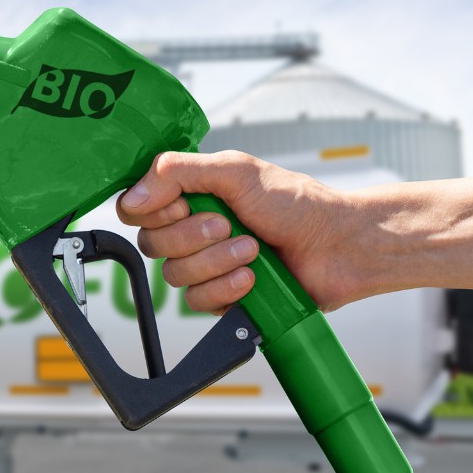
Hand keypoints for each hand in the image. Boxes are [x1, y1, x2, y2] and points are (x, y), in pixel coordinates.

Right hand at [116, 151, 358, 313]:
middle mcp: (192, 230)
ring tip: (252, 250)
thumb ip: (177, 172)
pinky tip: (253, 278)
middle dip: (193, 237)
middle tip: (230, 225)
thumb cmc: (296, 203)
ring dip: (216, 262)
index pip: (136, 208)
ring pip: (174, 275)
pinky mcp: (221, 296)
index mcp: (189, 195)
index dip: (153, 212)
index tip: (184, 205)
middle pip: (151, 244)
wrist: (339, 246)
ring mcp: (205, 265)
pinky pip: (197, 301)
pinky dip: (227, 287)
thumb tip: (133, 196)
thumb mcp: (235, 171)